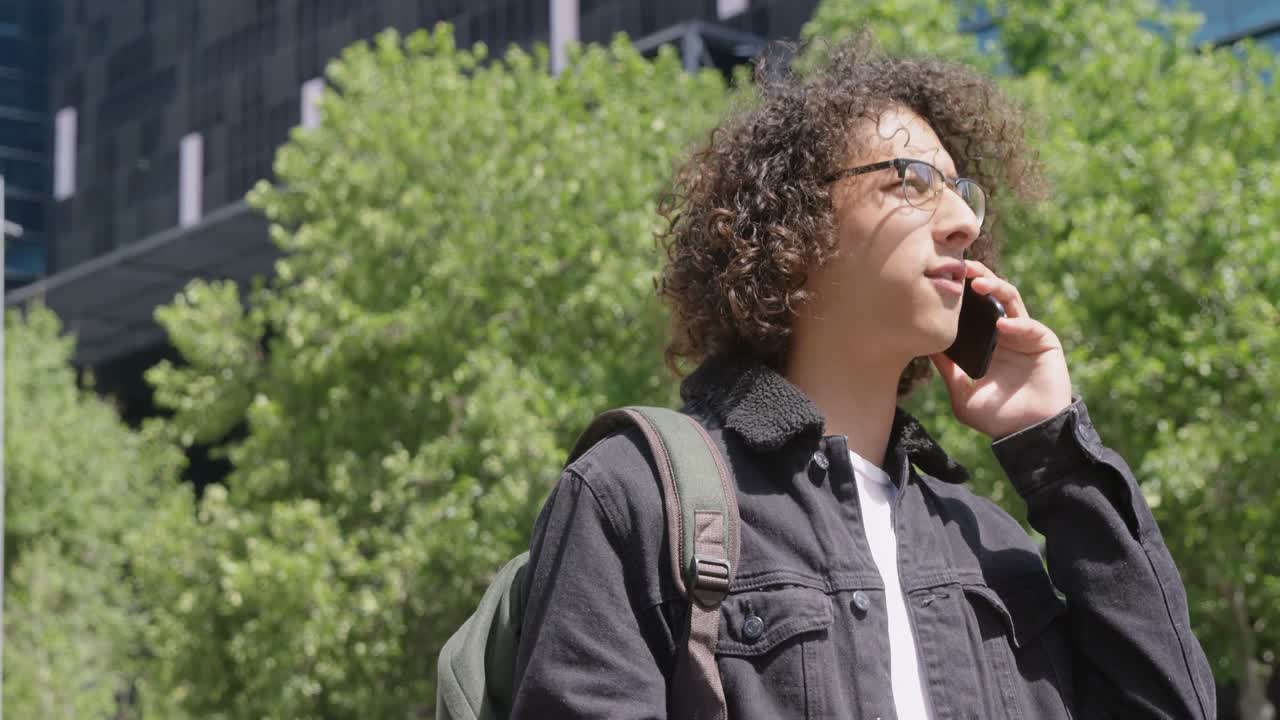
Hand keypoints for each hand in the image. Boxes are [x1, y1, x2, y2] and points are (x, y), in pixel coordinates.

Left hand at [930, 261, 1072, 438]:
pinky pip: (1028, 326)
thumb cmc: (995, 417)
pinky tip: (1001, 326)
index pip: (972, 309)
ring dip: (996, 287)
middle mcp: (1004, 333)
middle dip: (977, 276)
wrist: (1026, 434)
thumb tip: (924, 347)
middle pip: (991, 295)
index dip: (960, 293)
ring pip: (1010, 300)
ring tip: (977, 283)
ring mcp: (1024, 335)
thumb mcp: (962, 393)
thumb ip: (947, 370)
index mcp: (985, 342)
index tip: (940, 279)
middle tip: (959, 266)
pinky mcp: (1044, 341)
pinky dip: (1015, 323)